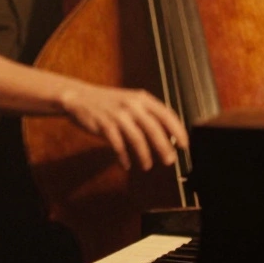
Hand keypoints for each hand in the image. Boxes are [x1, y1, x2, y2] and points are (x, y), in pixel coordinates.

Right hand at [59, 83, 188, 170]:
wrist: (79, 97)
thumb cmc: (108, 103)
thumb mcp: (130, 102)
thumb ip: (148, 115)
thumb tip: (169, 137)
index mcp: (141, 98)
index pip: (166, 114)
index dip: (178, 131)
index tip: (184, 145)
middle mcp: (131, 105)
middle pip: (154, 129)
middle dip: (164, 147)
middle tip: (170, 160)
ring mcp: (117, 115)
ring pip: (137, 139)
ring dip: (144, 155)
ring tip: (147, 165)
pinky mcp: (103, 125)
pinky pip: (118, 145)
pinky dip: (123, 157)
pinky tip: (126, 164)